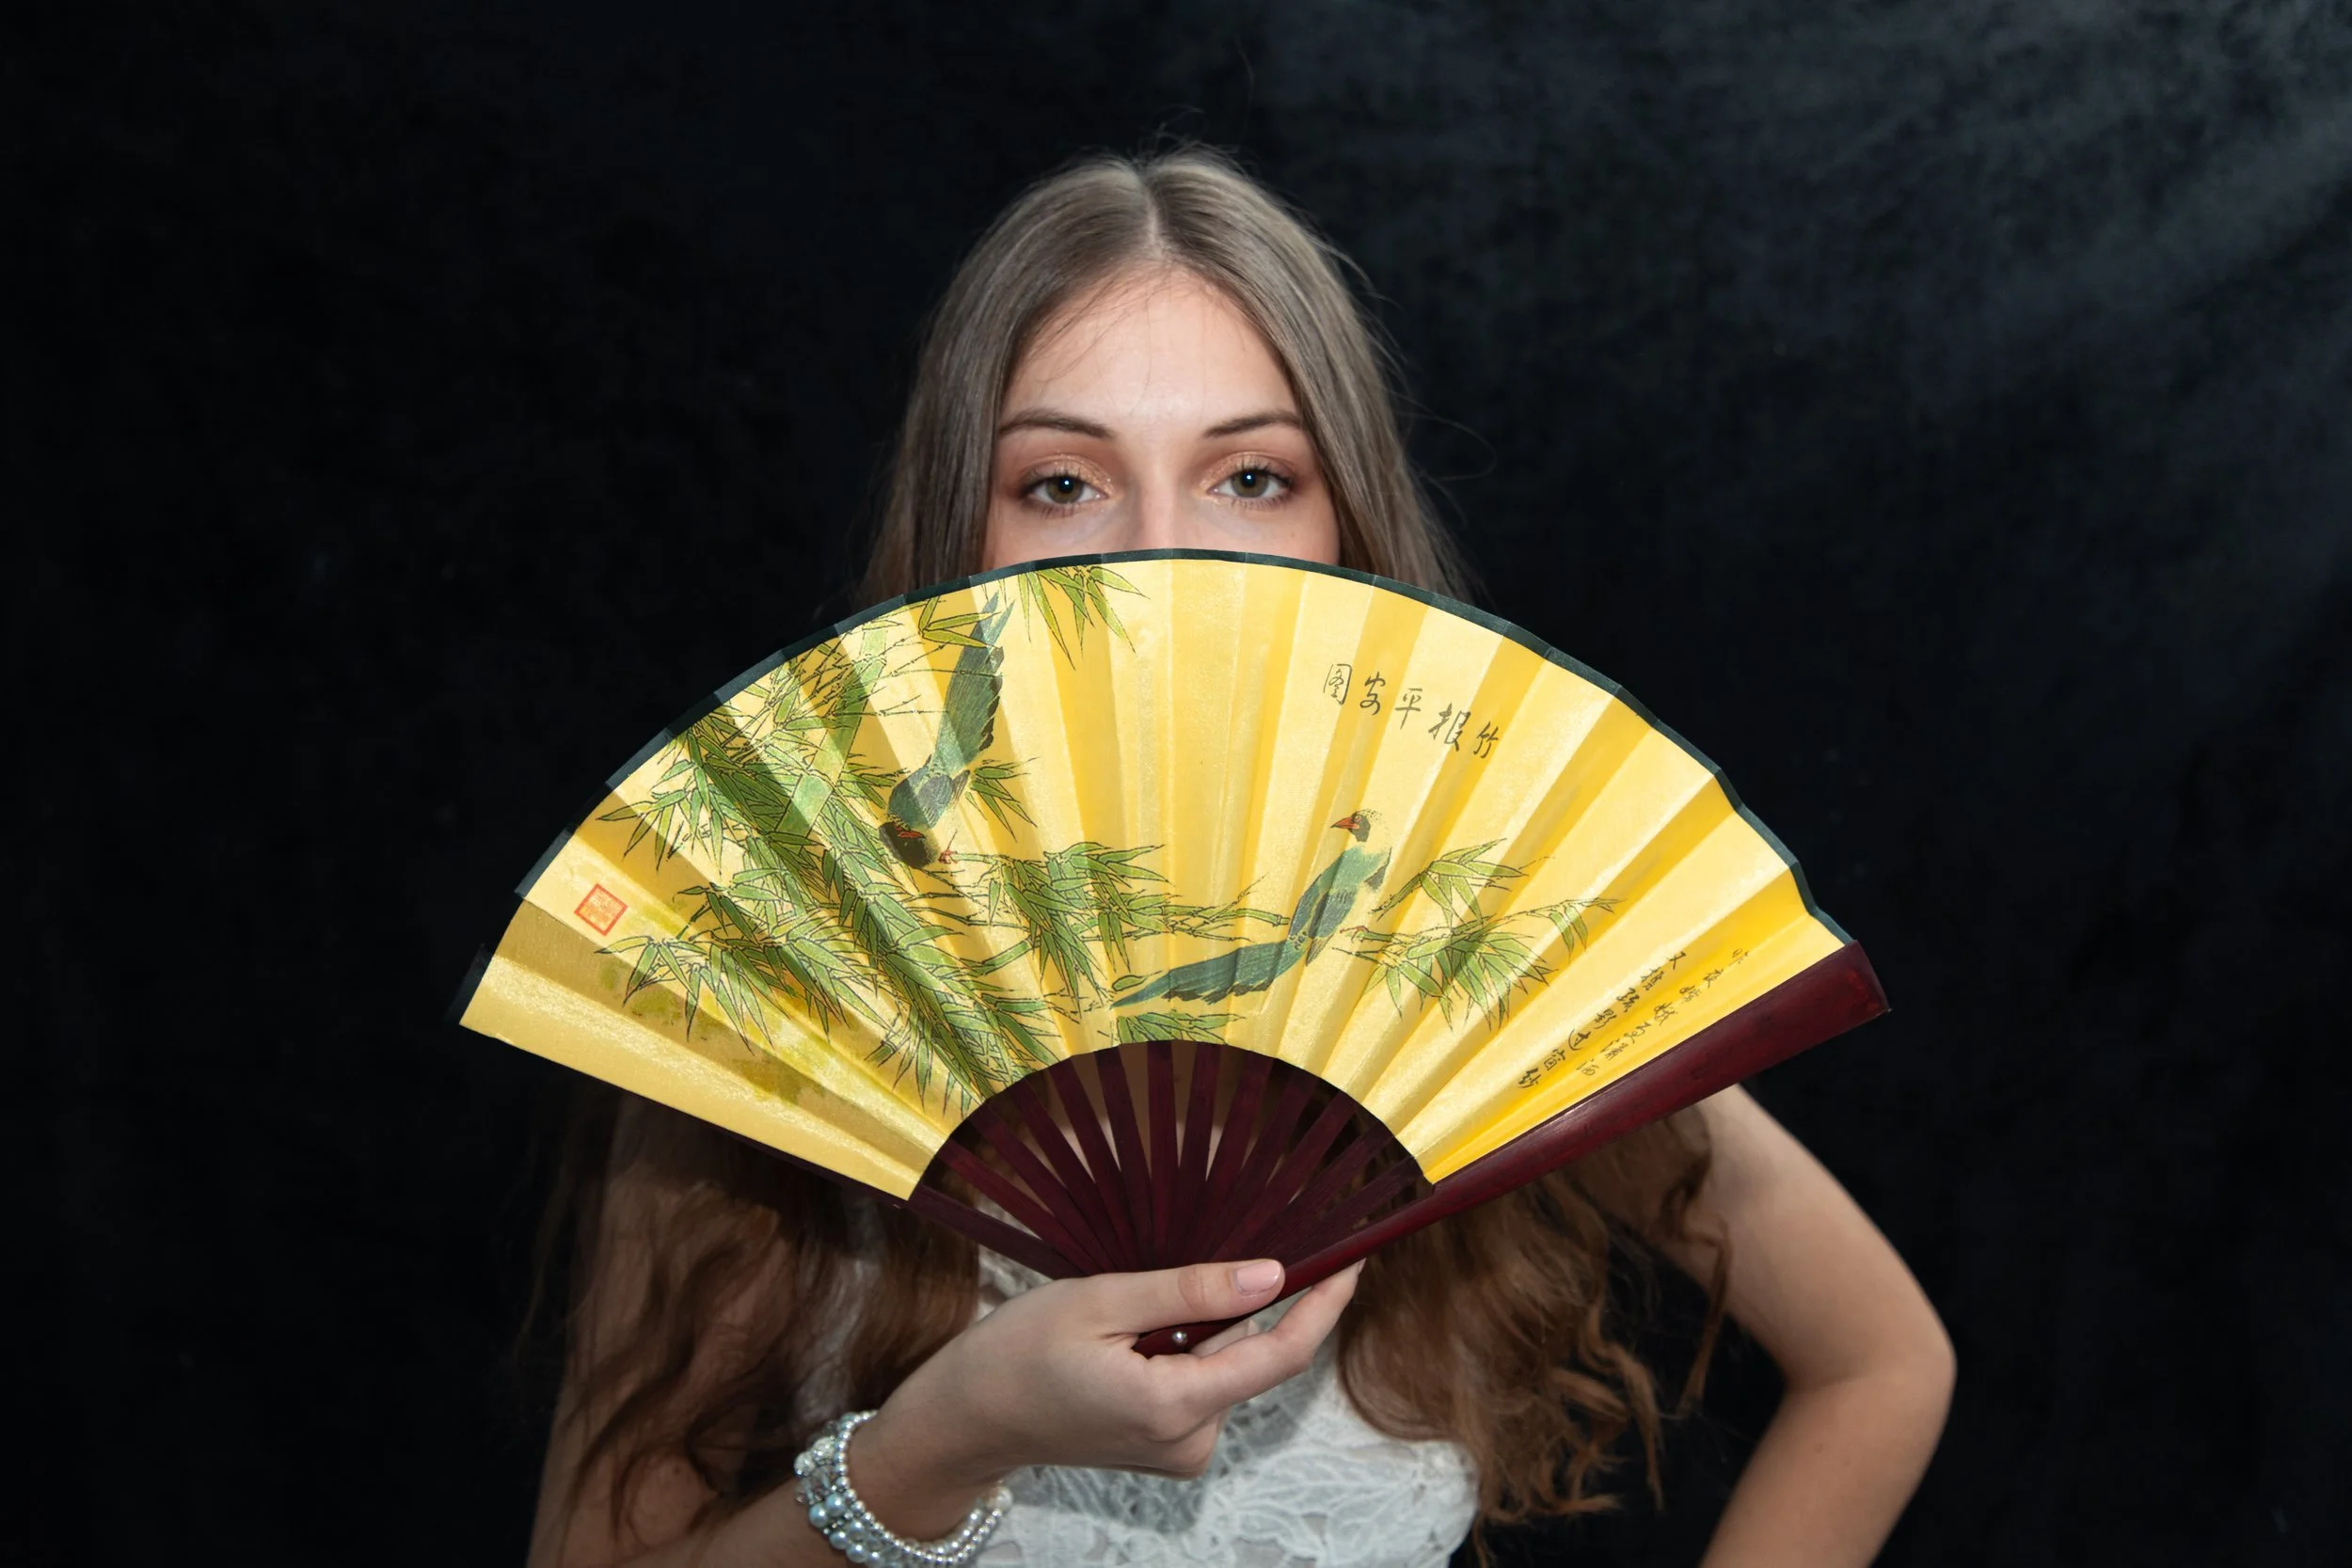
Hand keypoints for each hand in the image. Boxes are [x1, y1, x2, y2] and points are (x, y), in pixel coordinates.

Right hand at [846, 1258, 1363, 1536]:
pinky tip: (1131, 1336)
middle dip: (1234, 1303)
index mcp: (1175, 1407)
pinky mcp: (1166, 1446)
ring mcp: (1178, 1450)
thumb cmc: (1017, 1355)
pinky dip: (1183, 1349)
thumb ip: (1189, 1292)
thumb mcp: (1099, 1302)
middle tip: (1187, 1260)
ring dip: (1200, 1327)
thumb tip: (1272, 1274)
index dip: (1324, 1304)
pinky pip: (1200, 1383)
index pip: (1281, 1354)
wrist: (966, 1419)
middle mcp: (1189, 1441)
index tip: (1353, 1257)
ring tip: (1128, 1311)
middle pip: (1249, 1354)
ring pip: (1223, 1366)